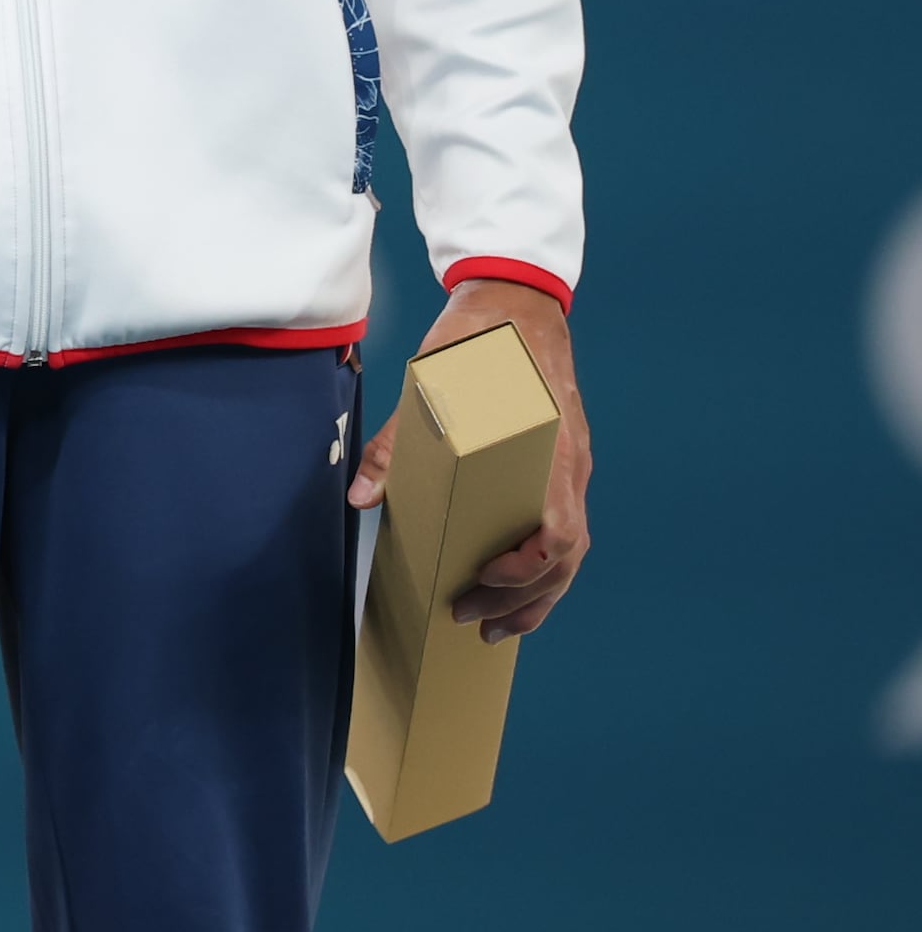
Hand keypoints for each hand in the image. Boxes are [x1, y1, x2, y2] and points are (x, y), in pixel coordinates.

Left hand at [349, 279, 590, 641]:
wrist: (517, 304)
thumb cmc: (477, 341)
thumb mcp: (431, 382)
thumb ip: (398, 442)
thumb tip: (362, 496)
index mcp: (547, 449)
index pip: (560, 530)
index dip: (527, 567)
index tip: (483, 577)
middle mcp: (568, 466)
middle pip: (565, 556)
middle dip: (521, 598)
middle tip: (468, 619)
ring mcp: (569, 468)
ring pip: (569, 551)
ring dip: (535, 596)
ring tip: (494, 628)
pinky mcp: (559, 467)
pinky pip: (561, 529)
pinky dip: (539, 567)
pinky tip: (509, 588)